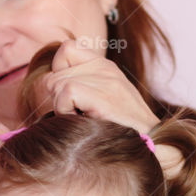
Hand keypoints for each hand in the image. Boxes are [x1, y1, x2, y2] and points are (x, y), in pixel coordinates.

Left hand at [33, 40, 159, 132]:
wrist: (151, 145)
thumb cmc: (120, 130)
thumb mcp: (100, 101)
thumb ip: (79, 87)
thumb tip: (45, 87)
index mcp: (104, 66)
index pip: (66, 50)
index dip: (59, 72)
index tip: (71, 97)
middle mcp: (105, 67)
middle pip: (55, 74)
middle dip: (56, 99)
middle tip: (75, 116)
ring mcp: (106, 80)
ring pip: (56, 83)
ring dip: (60, 108)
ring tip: (80, 120)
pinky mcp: (103, 95)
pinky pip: (65, 93)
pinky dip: (65, 111)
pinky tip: (81, 122)